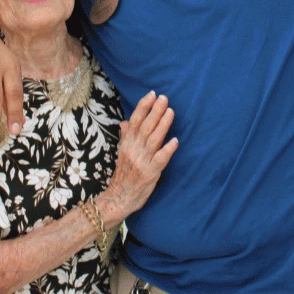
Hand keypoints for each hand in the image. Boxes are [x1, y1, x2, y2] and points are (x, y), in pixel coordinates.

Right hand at [98, 92, 177, 223]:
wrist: (118, 199)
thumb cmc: (123, 176)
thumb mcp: (122, 154)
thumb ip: (126, 136)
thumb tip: (125, 121)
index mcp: (127, 144)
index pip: (135, 121)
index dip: (143, 107)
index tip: (152, 94)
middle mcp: (133, 150)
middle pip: (145, 127)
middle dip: (155, 111)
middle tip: (164, 98)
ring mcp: (142, 161)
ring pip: (153, 139)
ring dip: (163, 125)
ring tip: (171, 111)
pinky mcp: (150, 173)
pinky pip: (160, 159)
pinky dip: (167, 150)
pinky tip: (175, 140)